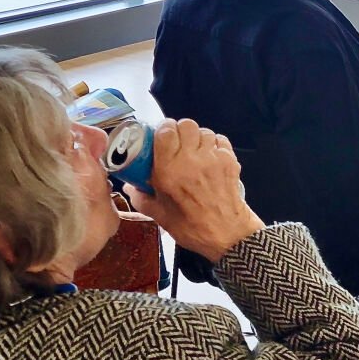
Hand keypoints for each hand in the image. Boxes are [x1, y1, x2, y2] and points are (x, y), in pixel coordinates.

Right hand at [123, 121, 263, 262]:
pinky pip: (219, 140)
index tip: (161, 136)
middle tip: (177, 143)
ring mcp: (213, 159)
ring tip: (194, 152)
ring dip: (197, 138)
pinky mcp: (229, 161)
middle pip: (186, 125)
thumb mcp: (159, 216)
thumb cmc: (192, 228)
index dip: (163, 129)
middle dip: (180, 131)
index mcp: (169, 172)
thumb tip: (129, 186)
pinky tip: (209, 157)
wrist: (227, 235)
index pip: (165, 132)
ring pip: (203, 131)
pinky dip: (213, 145)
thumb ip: (141, 197)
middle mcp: (191, 160)